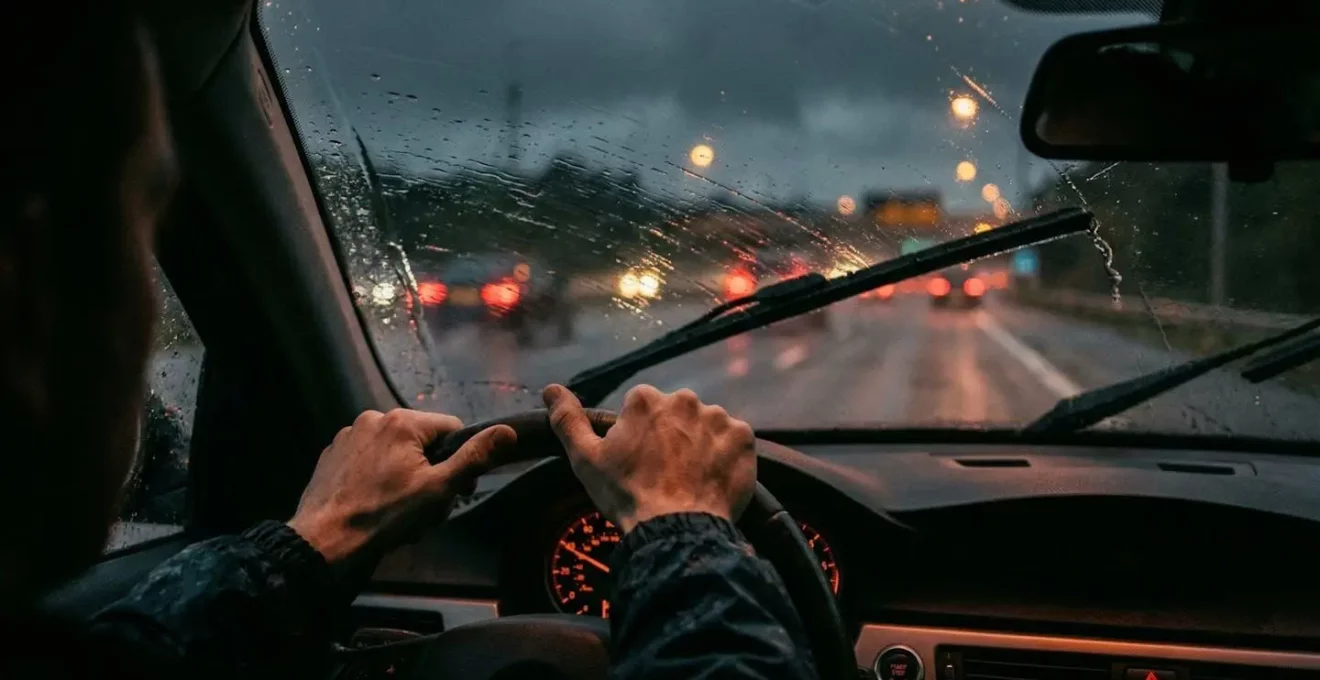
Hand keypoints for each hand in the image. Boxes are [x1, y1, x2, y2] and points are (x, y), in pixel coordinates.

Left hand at [288, 409, 516, 571]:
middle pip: (422, 441)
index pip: (452, 429)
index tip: (458, 491)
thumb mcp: (439, 489)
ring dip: (405, 476)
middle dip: (431, 472)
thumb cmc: (386, 516)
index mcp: (402, 421)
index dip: (461, 460)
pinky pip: (368, 460)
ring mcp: (348, 436)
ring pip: (395, 452)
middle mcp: (373, 418)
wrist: (325, 543)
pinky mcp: (331, 455)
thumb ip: (474, 457)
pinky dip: (378, 479)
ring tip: (399, 512)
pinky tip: (375, 505)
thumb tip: (508, 430)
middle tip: (427, 508)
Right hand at [543, 383, 754, 532]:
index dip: (639, 437)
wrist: (676, 530)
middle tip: (665, 473)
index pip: (642, 409)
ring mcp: (717, 417)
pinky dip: (725, 456)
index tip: (639, 463)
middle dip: (672, 436)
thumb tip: (550, 389)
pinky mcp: (743, 438)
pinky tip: (712, 479)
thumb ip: (567, 420)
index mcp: (645, 399)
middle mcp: (684, 399)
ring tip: (690, 479)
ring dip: (700, 445)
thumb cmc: (626, 495)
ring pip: (706, 426)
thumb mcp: (586, 459)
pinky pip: (734, 441)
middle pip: (676, 414)